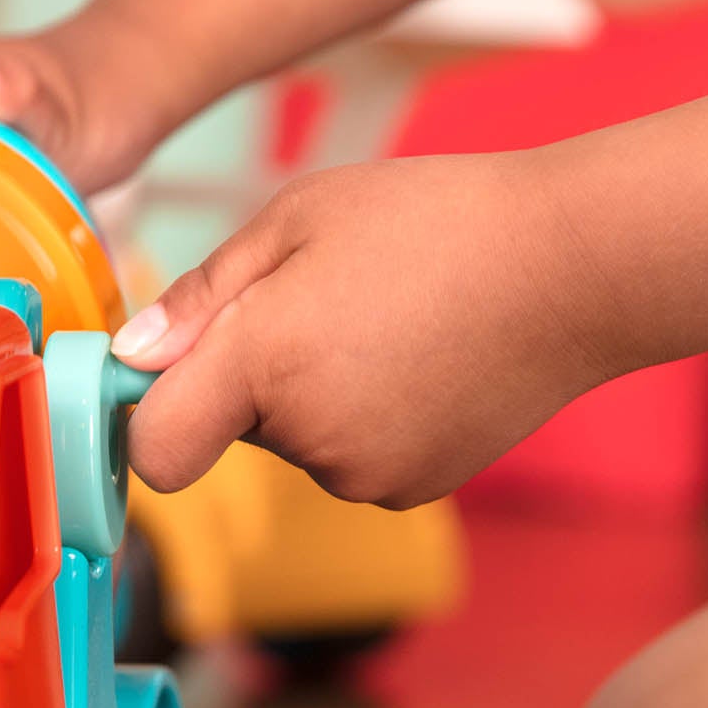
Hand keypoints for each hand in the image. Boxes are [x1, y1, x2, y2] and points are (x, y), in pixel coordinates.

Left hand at [113, 155, 619, 506]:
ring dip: (309, 398)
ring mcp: (365, 475)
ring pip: (293, 443)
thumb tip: (133, 358)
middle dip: (248, 377)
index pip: (156, 447)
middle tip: (320, 300)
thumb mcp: (295, 218)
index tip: (161, 376)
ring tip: (384, 323)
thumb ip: (202, 295)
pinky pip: (349, 461)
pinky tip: (417, 360)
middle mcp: (309, 439)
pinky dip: (364, 420)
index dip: (146, 413)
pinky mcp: (412, 490)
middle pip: (227, 430)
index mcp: (265, 364)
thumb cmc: (433, 221)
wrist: (573, 267)